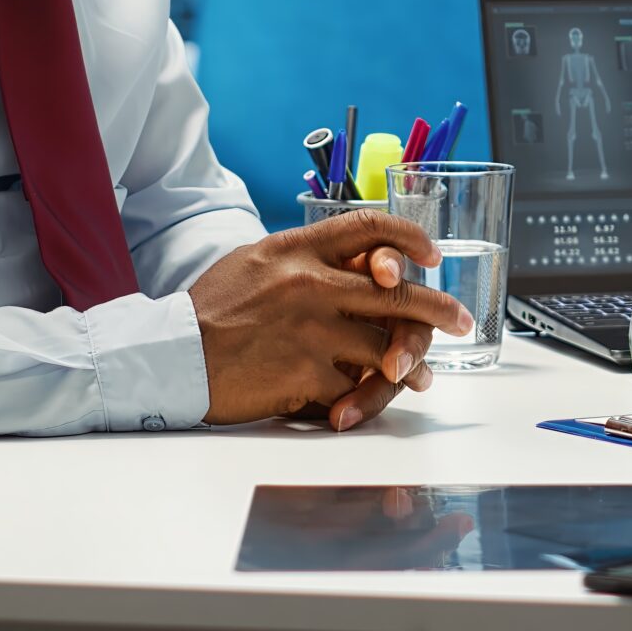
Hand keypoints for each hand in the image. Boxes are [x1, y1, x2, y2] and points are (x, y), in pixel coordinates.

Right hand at [189, 211, 472, 428]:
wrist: (170, 357)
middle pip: (397, 292)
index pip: (369, 227)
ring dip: (410, 365)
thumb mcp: (255, 262)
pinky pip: (352, 387)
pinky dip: (361, 398)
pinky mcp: (305, 372)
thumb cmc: (210, 311)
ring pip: (385, 347)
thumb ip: (305, 259)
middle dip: (438, 309)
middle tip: (461, 320)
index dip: (409, 238)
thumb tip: (356, 263)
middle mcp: (310, 283)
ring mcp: (311, 329)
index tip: (431, 255)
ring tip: (423, 376)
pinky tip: (365, 403)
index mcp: (298, 249)